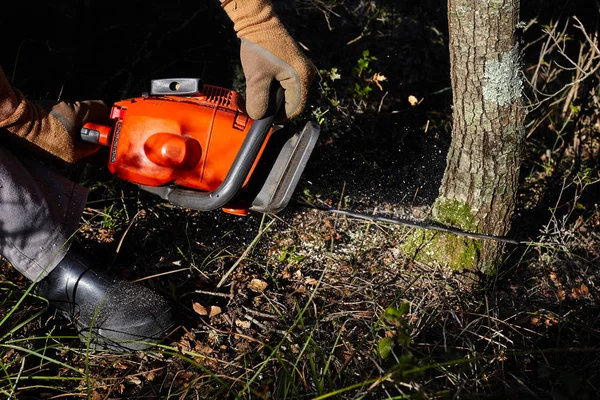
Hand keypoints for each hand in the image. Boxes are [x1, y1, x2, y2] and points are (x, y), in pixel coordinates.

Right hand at [1, 67, 108, 162]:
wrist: (15, 117)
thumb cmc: (46, 117)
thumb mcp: (78, 110)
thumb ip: (97, 109)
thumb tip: (108, 108)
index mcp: (73, 157)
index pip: (96, 145)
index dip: (100, 131)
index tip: (100, 120)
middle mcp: (62, 160)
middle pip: (83, 141)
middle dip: (84, 127)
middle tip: (81, 114)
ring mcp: (50, 154)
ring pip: (70, 137)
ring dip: (71, 125)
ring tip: (64, 114)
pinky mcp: (40, 147)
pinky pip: (57, 136)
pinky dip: (59, 127)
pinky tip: (54, 117)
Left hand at [222, 0, 315, 119]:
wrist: (258, 23)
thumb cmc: (259, 46)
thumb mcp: (256, 77)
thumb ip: (258, 101)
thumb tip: (258, 116)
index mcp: (302, 77)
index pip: (295, 109)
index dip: (280, 117)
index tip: (266, 118)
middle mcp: (308, 74)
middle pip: (293, 101)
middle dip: (276, 106)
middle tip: (260, 103)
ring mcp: (303, 68)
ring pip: (290, 93)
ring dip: (275, 96)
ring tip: (261, 90)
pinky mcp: (296, 65)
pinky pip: (288, 83)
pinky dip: (276, 87)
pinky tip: (266, 82)